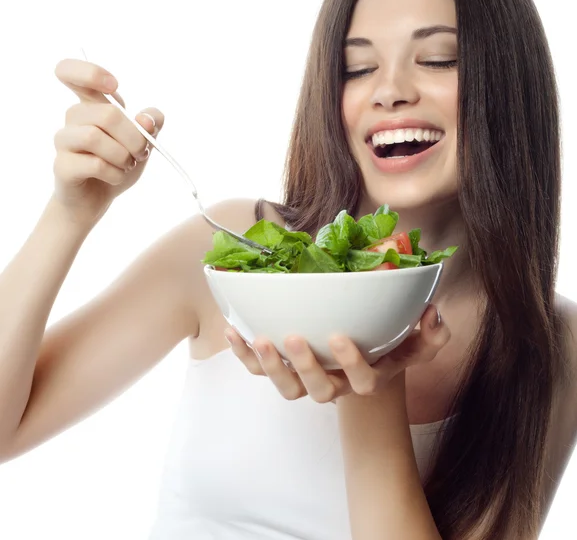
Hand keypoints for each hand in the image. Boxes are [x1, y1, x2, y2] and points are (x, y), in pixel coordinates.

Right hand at [51, 58, 164, 225]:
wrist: (97, 198)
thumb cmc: (118, 162)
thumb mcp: (143, 141)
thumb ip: (151, 123)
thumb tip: (146, 120)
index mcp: (91, 104)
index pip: (70, 71)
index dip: (91, 72)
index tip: (115, 86)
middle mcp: (73, 117)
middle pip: (108, 114)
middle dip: (135, 138)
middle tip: (141, 153)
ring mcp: (64, 141)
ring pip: (95, 137)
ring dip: (123, 156)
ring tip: (127, 165)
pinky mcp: (62, 165)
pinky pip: (94, 164)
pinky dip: (115, 173)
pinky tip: (115, 177)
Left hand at [225, 304, 449, 402]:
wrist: (361, 356)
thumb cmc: (388, 344)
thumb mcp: (415, 339)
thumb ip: (432, 332)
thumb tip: (433, 314)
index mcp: (366, 377)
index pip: (363, 382)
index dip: (352, 365)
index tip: (340, 337)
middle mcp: (335, 385)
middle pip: (319, 391)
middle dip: (305, 367)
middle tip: (294, 338)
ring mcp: (306, 382)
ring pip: (286, 388)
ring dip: (269, 366)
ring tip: (258, 338)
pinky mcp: (284, 372)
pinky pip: (259, 372)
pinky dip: (244, 355)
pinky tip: (233, 330)